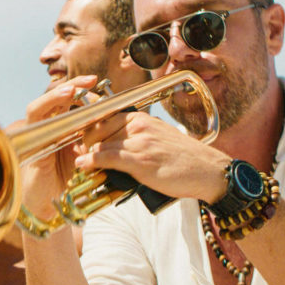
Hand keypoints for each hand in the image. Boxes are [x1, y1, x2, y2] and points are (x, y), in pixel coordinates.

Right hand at [19, 75, 97, 221]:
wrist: (52, 203)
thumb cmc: (67, 179)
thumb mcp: (86, 153)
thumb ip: (94, 136)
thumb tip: (113, 118)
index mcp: (62, 127)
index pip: (70, 101)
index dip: (83, 90)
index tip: (98, 83)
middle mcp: (48, 127)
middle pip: (56, 98)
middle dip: (73, 85)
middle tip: (91, 80)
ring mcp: (37, 133)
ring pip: (41, 104)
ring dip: (57, 94)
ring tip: (74, 89)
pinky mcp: (31, 141)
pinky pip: (34, 118)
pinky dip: (46, 107)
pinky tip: (60, 106)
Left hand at [75, 111, 229, 202]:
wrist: (206, 171)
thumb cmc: (182, 159)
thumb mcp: (156, 140)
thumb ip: (133, 139)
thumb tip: (109, 147)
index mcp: (140, 119)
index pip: (103, 114)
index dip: (86, 124)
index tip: (77, 133)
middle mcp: (137, 125)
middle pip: (96, 129)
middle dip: (84, 142)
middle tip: (79, 153)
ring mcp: (138, 141)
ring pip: (98, 143)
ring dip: (86, 154)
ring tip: (82, 163)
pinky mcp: (139, 158)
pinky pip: (106, 157)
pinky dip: (91, 161)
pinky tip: (83, 165)